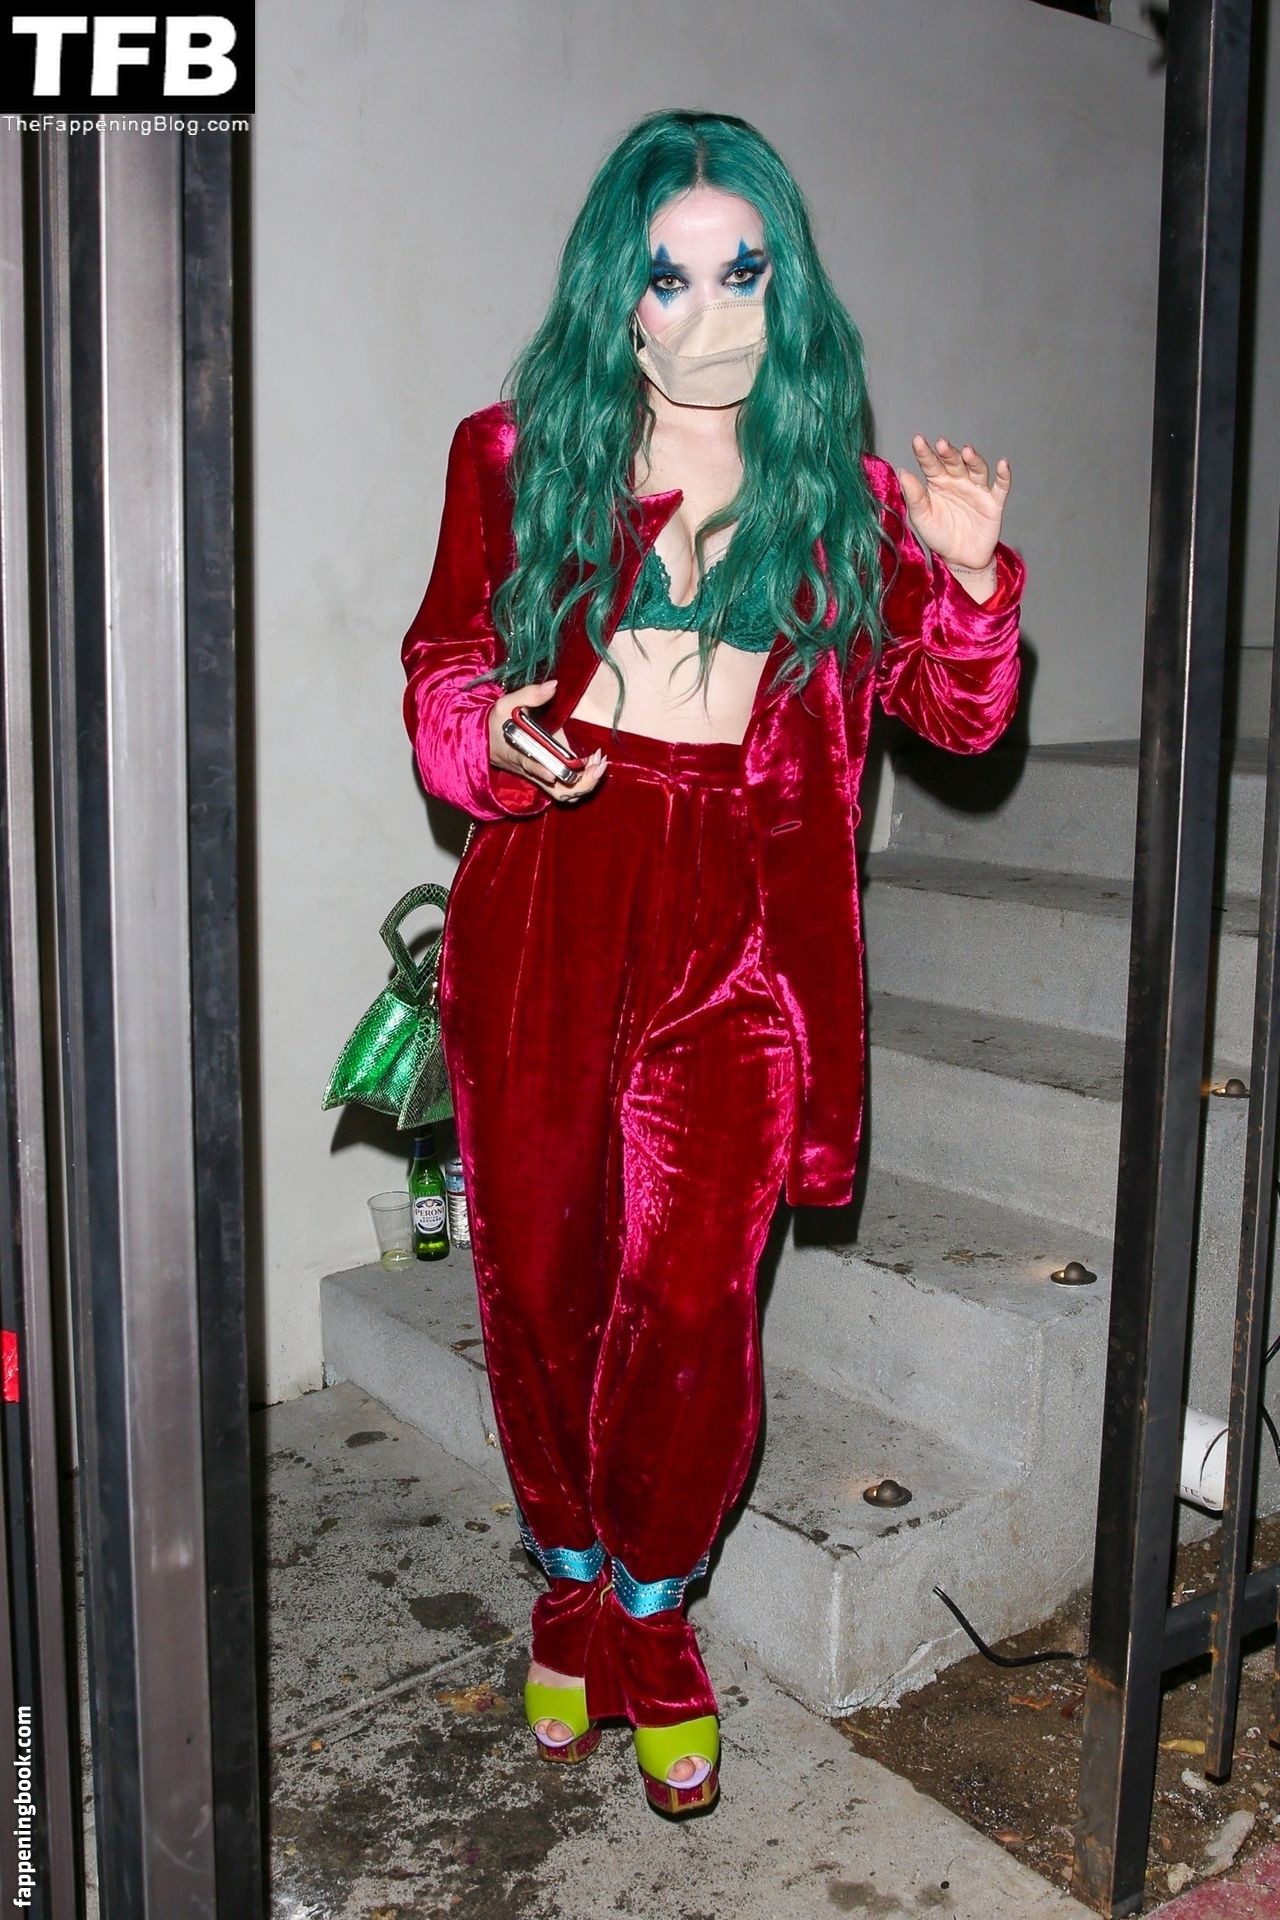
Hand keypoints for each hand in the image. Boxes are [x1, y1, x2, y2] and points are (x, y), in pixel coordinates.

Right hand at [488, 678, 607, 804]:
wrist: (483, 742)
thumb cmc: (494, 724)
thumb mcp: (507, 705)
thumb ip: (530, 695)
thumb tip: (554, 685)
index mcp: (518, 752)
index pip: (529, 765)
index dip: (540, 772)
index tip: (553, 773)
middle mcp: (531, 770)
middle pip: (558, 790)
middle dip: (582, 782)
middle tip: (599, 764)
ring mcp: (540, 777)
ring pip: (565, 793)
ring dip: (586, 783)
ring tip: (600, 763)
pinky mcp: (546, 777)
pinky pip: (567, 787)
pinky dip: (583, 780)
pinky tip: (593, 762)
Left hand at [896, 434, 1010, 571]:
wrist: (960, 559)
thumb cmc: (938, 535)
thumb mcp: (921, 518)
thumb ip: (914, 496)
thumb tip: (902, 472)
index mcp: (938, 482)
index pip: (931, 463)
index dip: (924, 452)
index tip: (917, 440)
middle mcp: (958, 481)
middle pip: (955, 462)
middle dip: (949, 452)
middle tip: (942, 444)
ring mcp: (977, 490)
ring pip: (977, 469)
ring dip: (974, 459)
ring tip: (967, 452)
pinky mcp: (993, 502)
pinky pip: (1001, 486)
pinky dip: (1003, 475)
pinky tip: (1002, 464)